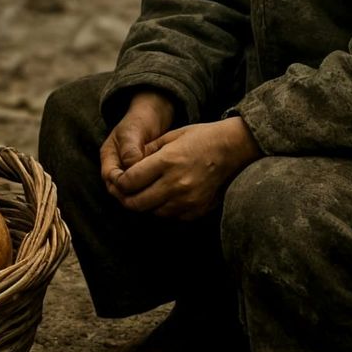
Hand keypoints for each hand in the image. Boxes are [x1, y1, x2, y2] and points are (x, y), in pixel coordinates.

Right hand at [100, 89, 175, 193]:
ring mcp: (130, 172)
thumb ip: (130, 151)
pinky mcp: (144, 175)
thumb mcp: (132, 132)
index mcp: (109, 157)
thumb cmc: (140, 120)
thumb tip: (132, 172)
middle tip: (152, 194)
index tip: (139, 183)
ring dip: (144, 193)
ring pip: (132, 192)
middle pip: (120, 190)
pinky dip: (152, 189)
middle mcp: (117, 168)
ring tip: (160, 191)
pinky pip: (145, 188)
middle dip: (133, 194)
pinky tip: (165, 187)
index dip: (122, 185)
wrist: (155, 113)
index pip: (111, 179)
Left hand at [105, 117, 261, 219]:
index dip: (119, 183)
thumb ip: (147, 150)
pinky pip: (171, 216)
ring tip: (144, 192)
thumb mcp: (171, 136)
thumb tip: (126, 163)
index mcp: (167, 161)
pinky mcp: (197, 210)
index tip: (118, 180)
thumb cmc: (201, 138)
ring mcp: (188, 200)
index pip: (130, 182)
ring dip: (145, 204)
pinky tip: (164, 196)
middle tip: (124, 192)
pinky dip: (163, 209)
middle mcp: (176, 183)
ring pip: (152, 212)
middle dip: (126, 199)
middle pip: (137, 203)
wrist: (233, 149)